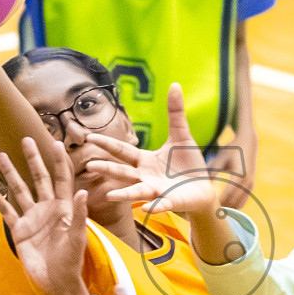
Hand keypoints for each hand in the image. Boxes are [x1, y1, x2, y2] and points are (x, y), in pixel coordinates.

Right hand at [0, 137, 87, 294]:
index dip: (58, 161)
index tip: (54, 142)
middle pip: (39, 177)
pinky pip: (6, 209)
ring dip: (10, 173)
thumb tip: (84, 191)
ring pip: (19, 190)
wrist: (55, 282)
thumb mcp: (77, 236)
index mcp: (64, 207)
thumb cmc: (71, 260)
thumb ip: (80, 214)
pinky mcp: (19, 229)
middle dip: (33, 159)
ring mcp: (32, 217)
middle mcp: (47, 208)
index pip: (61, 178)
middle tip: (25, 139)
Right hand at [84, 83, 218, 214]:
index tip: (89, 136)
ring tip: (110, 195)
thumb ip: (175, 113)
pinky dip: (154, 207)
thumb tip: (174, 85)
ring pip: (137, 192)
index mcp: (144, 160)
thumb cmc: (188, 164)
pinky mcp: (170, 202)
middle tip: (89, 165)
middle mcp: (145, 176)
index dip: (106, 144)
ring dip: (124, 194)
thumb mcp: (181, 135)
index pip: (122, 151)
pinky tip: (146, 209)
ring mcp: (156, 191)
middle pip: (123, 172)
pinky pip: (160, 205)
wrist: (203, 188)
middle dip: (107, 169)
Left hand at [209, 128, 256, 209]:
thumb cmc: (232, 148)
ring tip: (214, 209)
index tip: (205, 206)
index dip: (216, 204)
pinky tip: (222, 204)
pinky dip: (233, 205)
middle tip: (207, 211)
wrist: (248, 142)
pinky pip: (242, 202)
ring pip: (238, 205)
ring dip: (227, 208)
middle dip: (221, 209)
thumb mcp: (220, 157)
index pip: (227, 196)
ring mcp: (251, 185)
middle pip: (233, 204)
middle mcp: (247, 182)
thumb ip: (212, 171)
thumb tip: (203, 186)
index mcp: (239, 175)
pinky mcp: (251, 187)